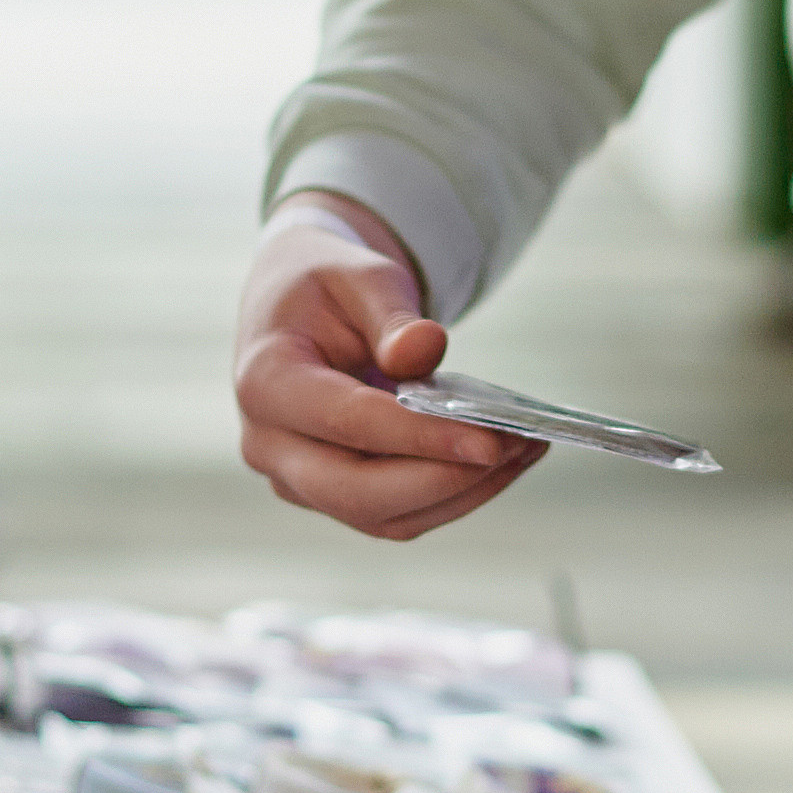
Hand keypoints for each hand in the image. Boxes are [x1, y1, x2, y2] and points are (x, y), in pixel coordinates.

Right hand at [234, 193, 544, 540]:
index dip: (420, 437)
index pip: (348, 423)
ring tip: (527, 447)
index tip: (489, 440)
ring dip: (462, 492)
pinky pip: (397, 513)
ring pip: (385, 516)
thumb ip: (391, 314)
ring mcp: (297, 479)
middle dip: (445, 479)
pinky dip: (453, 493)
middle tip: (516, 447)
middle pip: (358, 493)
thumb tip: (425, 350)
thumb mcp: (359, 276)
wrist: (294, 309)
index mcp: (265, 381)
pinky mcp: (331, 495)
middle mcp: (269, 444)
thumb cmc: (327, 287)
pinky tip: (503, 460)